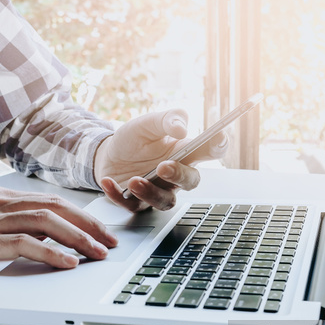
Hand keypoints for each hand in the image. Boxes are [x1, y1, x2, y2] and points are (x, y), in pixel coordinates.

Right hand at [0, 187, 118, 282]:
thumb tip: (30, 236)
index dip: (78, 215)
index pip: (48, 201)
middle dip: (88, 224)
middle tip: (110, 241)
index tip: (98, 230)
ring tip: (99, 253)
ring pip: (45, 222)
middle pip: (55, 208)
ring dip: (78, 239)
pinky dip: (51, 253)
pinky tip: (68, 263)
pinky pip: (23, 244)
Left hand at [94, 109, 227, 211]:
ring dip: (150, 192)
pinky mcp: (137, 202)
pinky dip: (118, 195)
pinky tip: (107, 181)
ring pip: (165, 201)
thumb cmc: (134, 139)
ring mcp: (158, 191)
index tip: (217, 138)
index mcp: (183, 152)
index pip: (209, 151)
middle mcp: (175, 175)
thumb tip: (182, 127)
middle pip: (190, 182)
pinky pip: (131, 205)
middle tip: (163, 166)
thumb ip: (167, 120)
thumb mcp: (148, 123)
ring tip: (134, 180)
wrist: (107, 154)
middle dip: (179, 176)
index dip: (217, 146)